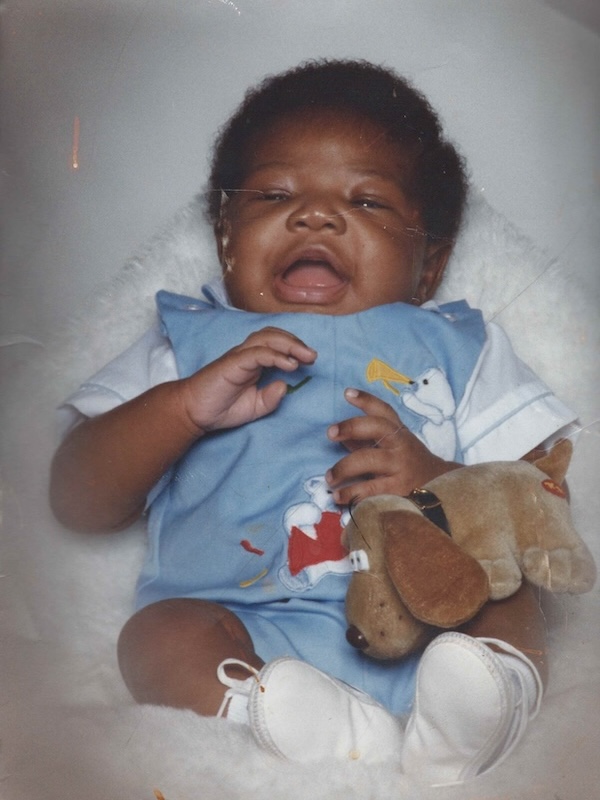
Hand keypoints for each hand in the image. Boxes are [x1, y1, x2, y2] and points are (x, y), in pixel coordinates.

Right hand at [179, 327, 316, 434]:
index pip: (276, 343)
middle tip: (313, 357)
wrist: (193, 412)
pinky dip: (275, 356)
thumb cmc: (220, 407)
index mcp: (252, 362)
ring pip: (267, 338)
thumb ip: (270, 398)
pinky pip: (257, 353)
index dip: (294, 347)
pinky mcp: (233, 363)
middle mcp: (246, 354)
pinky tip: (289, 365)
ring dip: (289, 345)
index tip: (310, 360)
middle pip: (274, 335)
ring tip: (305, 357)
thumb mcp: (254, 407)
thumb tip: (284, 386)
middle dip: (296, 343)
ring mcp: (239, 356)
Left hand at [326, 388, 458, 504]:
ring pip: (369, 460)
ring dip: (344, 467)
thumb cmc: (409, 465)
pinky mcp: (398, 490)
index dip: (366, 400)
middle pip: (376, 428)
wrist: (440, 490)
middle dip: (351, 427)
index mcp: (398, 433)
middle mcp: (400, 445)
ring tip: (329, 477)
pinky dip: (351, 493)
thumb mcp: (393, 448)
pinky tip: (338, 496)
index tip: (347, 393)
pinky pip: (371, 490)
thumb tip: (341, 436)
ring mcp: (400, 467)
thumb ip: (367, 441)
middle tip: (330, 433)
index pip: (383, 411)